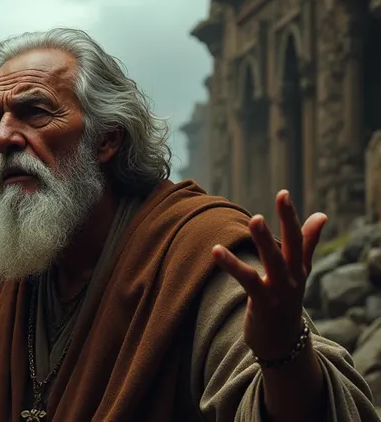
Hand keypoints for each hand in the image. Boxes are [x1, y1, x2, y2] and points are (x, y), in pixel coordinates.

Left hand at [211, 190, 326, 360]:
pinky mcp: (264, 303)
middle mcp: (293, 277)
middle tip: (282, 197)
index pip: (299, 237)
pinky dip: (232, 264)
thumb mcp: (298, 273)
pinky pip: (247, 280)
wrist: (282, 344)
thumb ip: (306, 244)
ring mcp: (280, 291)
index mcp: (299, 268)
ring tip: (255, 220)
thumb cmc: (286, 302)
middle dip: (288, 220)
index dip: (292, 215)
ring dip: (265, 240)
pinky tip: (216, 250)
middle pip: (292, 245)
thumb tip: (321, 215)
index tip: (284, 193)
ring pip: (273, 261)